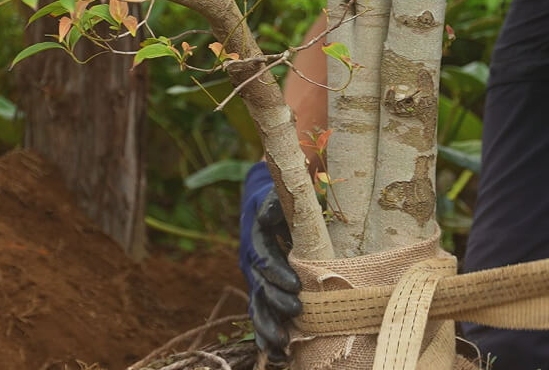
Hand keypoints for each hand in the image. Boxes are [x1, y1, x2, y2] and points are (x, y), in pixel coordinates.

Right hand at [238, 163, 302, 360]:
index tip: (295, 284)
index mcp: (255, 238)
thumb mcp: (276, 195)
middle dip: (277, 302)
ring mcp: (255, 280)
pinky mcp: (261, 292)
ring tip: (283, 345)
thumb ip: (275, 204)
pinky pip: (261, 316)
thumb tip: (271, 214)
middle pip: (260, 286)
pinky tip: (278, 355)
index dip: (276, 271)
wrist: (264, 206)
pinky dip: (266, 336)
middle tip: (296, 312)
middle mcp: (251, 263)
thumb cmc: (278, 200)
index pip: (263, 257)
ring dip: (269, 326)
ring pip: (258, 306)